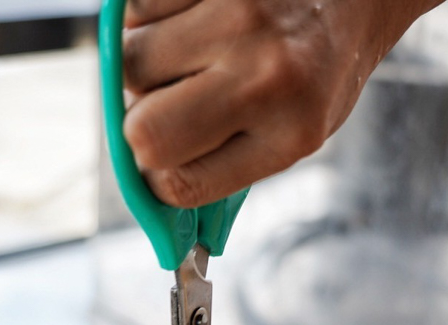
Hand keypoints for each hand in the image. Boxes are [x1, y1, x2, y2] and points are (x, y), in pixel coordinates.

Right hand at [120, 0, 441, 206]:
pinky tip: (186, 23)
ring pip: (129, 63)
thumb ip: (226, 161)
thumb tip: (147, 184)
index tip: (157, 164)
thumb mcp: (294, 131)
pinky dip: (147, 21)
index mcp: (290, 135)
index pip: (180, 183)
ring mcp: (239, 18)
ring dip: (142, 67)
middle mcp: (266, 77)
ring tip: (184, 57)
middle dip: (138, 126)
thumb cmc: (319, 69)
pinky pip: (136, 9)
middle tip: (163, 108)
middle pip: (143, 130)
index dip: (154, 180)